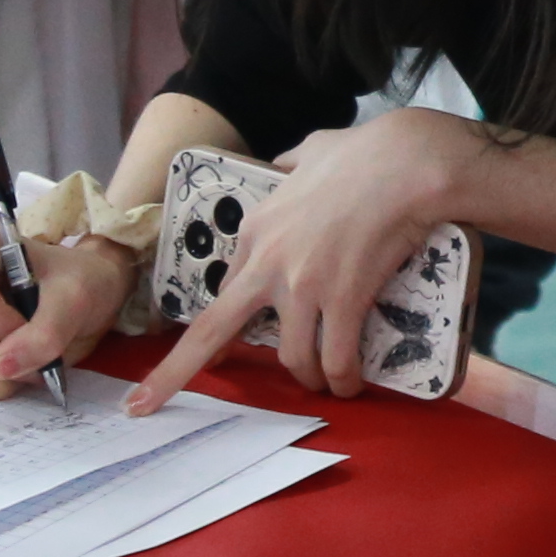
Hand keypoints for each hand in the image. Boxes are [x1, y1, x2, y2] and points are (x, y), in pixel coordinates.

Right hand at [0, 208, 140, 392]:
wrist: (86, 296)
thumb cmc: (81, 280)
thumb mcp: (76, 299)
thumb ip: (45, 332)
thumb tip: (2, 368)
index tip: (29, 325)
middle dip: (5, 348)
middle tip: (44, 345)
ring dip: (6, 369)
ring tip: (40, 353)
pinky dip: (3, 379)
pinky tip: (26, 364)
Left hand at [127, 105, 477, 409]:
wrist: (405, 164)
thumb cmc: (365, 153)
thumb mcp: (309, 153)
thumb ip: (291, 166)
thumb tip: (288, 166)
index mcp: (256, 230)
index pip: (222, 290)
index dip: (214, 328)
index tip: (199, 354)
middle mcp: (267, 263)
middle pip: (213, 330)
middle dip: (176, 373)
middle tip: (150, 404)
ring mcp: (302, 285)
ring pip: (292, 357)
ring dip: (309, 377)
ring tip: (328, 382)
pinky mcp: (342, 300)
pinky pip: (337, 358)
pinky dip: (344, 379)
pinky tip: (351, 384)